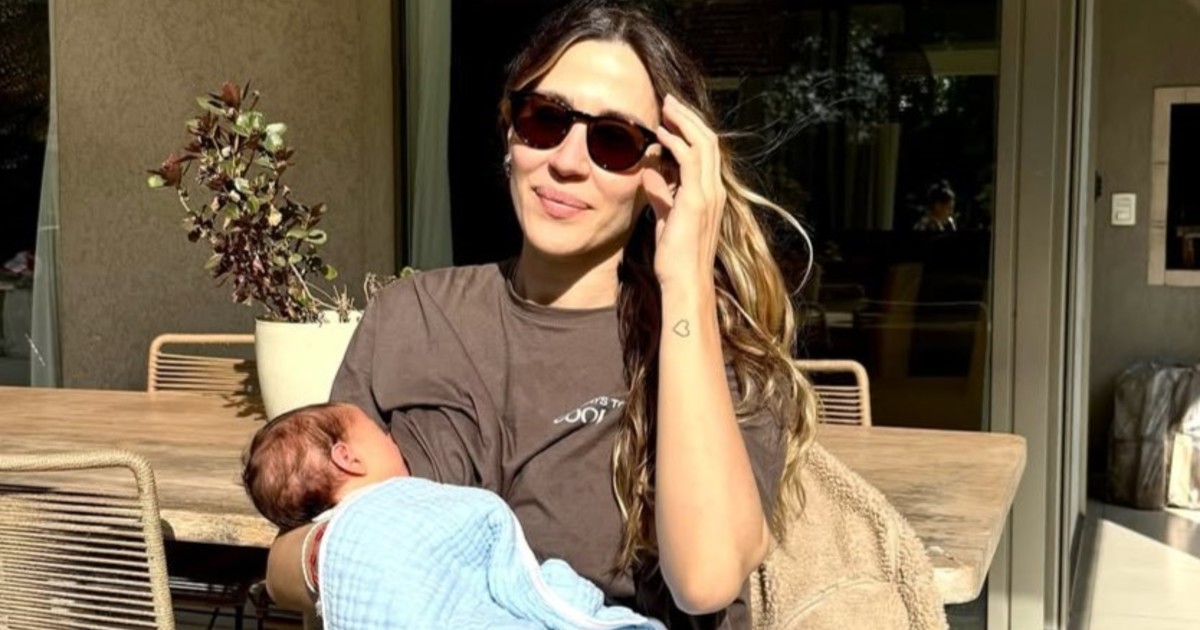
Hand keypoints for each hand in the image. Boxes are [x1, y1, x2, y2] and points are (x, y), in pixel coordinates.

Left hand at [643, 94, 725, 291]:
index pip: (706, 151)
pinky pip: (691, 160)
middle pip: (709, 140)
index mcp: (710, 193)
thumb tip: (649, 174)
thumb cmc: (676, 257)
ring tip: (665, 109)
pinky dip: (676, 143)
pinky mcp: (697, 200)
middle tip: (668, 102)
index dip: (690, 130)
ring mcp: (709, 194)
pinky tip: (660, 135)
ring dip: (683, 122)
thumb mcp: (666, 218)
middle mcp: (715, 190)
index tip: (670, 116)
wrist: (685, 282)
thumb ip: (661, 195)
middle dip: (688, 117)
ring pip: (703, 143)